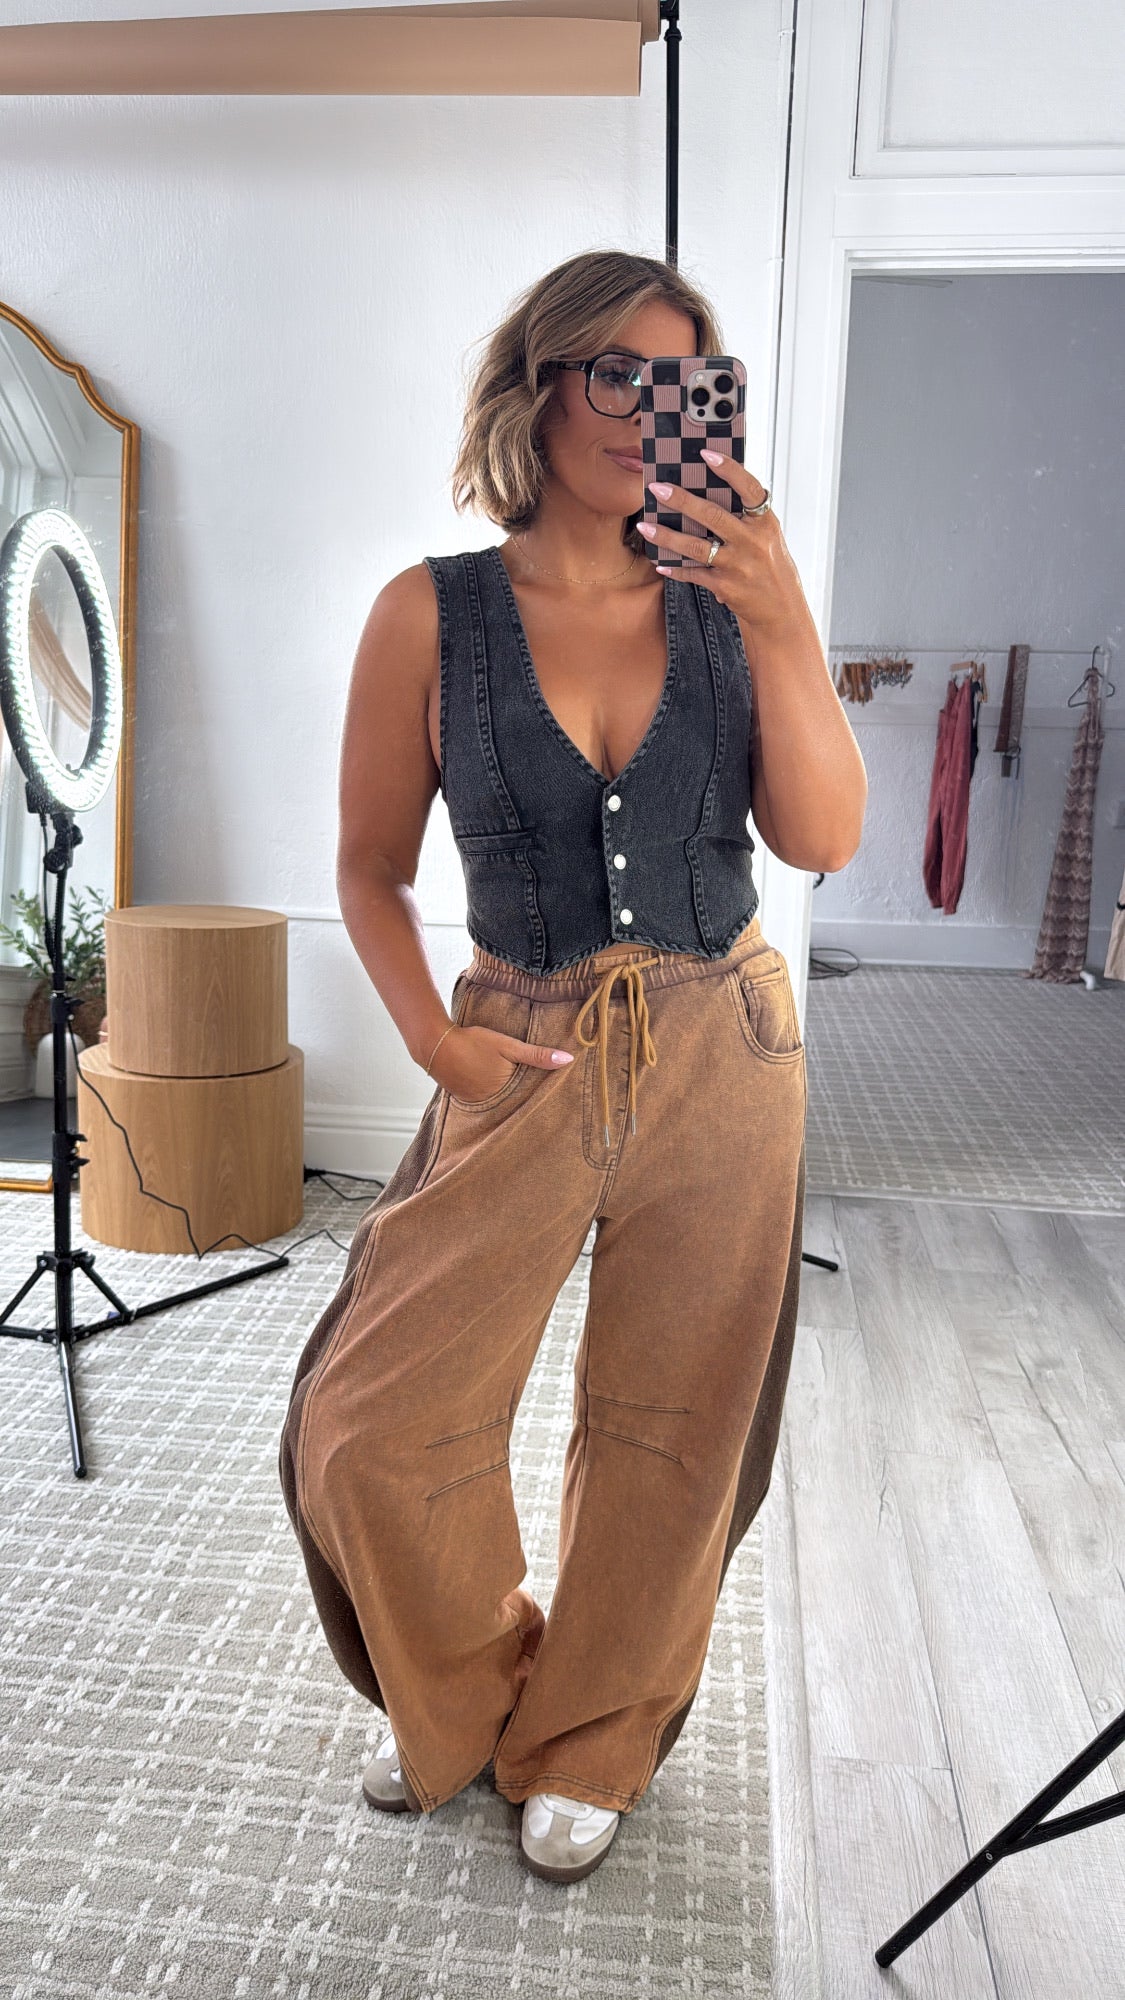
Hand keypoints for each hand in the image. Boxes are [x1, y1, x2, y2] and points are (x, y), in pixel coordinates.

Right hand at [434, 1023, 573, 1103]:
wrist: (436, 1044)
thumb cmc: (473, 1042)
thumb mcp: (508, 1046)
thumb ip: (537, 1055)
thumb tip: (568, 1059)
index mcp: (507, 1092)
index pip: (532, 1097)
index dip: (543, 1093)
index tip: (559, 1092)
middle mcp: (493, 1103)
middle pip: (517, 1101)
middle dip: (528, 1097)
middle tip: (546, 1093)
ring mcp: (479, 1103)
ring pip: (503, 1101)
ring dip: (512, 1096)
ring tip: (526, 1090)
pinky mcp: (468, 1099)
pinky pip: (488, 1099)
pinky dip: (495, 1094)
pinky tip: (501, 1086)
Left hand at [638, 451, 805, 636]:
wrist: (782, 609)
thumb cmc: (771, 565)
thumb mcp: (767, 536)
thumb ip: (744, 516)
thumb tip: (706, 493)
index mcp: (765, 522)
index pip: (749, 488)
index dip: (728, 469)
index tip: (706, 453)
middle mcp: (752, 542)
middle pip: (712, 516)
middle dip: (681, 500)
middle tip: (657, 488)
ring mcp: (738, 565)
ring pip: (695, 547)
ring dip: (666, 536)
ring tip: (644, 526)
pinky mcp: (725, 587)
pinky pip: (693, 573)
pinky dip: (675, 568)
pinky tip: (659, 562)